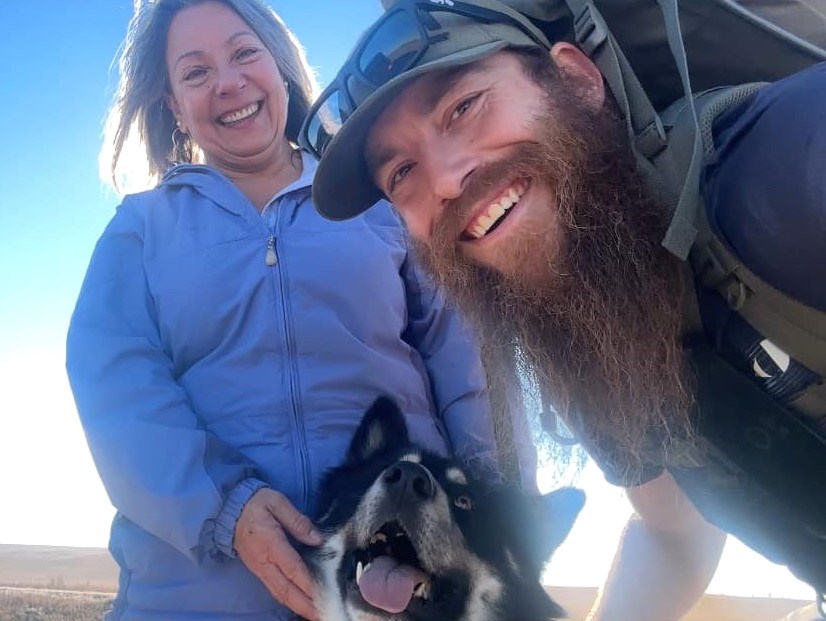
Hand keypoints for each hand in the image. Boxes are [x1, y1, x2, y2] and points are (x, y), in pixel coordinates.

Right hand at [234, 488, 322, 619]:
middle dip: (305, 604)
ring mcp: (260, 569)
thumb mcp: (277, 502)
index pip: (293, 568)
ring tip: (316, 614)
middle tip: (324, 614)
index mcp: (271, 544)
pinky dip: (288, 600)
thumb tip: (317, 538)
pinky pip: (275, 589)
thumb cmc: (256, 504)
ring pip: (280, 593)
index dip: (308, 584)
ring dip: (298, 606)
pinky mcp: (258, 571)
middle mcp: (264, 562)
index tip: (324, 594)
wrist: (230, 510)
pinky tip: (300, 604)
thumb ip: (298, 521)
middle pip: (286, 589)